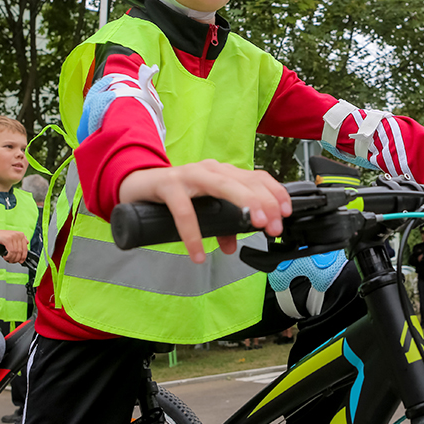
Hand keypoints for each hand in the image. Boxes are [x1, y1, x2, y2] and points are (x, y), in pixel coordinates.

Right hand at [0, 229, 27, 263]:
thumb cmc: (0, 237)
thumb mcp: (12, 237)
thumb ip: (19, 240)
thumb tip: (27, 243)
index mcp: (21, 235)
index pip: (25, 248)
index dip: (23, 256)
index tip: (21, 261)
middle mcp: (18, 235)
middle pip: (20, 251)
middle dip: (16, 259)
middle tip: (12, 261)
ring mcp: (13, 236)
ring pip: (16, 252)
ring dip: (12, 258)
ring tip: (8, 259)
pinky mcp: (8, 239)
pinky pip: (11, 251)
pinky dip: (8, 256)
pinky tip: (5, 257)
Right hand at [118, 160, 291, 263]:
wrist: (136, 184)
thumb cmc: (174, 194)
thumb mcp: (202, 210)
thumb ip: (220, 225)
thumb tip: (231, 246)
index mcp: (223, 173)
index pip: (257, 177)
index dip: (276, 192)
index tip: (287, 213)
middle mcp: (210, 169)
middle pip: (246, 181)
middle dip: (266, 203)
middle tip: (274, 226)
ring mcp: (189, 175)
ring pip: (222, 185)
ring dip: (243, 204)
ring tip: (255, 227)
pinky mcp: (168, 185)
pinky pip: (184, 210)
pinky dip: (193, 234)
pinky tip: (198, 254)